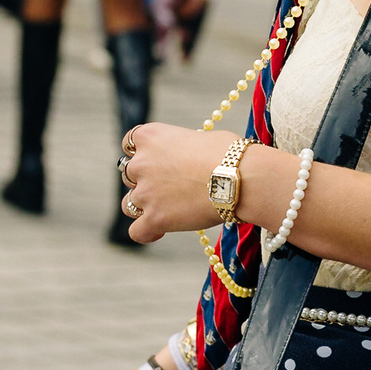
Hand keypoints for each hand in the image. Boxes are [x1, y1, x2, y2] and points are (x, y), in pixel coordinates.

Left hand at [120, 123, 233, 242]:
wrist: (241, 178)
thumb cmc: (230, 155)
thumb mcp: (200, 137)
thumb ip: (182, 147)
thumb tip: (189, 157)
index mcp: (150, 137)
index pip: (129, 144)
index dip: (142, 154)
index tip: (157, 162)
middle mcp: (141, 163)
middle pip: (129, 175)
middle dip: (146, 181)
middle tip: (171, 187)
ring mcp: (145, 193)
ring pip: (129, 204)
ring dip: (145, 207)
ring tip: (170, 210)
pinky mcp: (155, 219)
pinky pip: (137, 232)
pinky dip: (147, 232)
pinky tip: (160, 230)